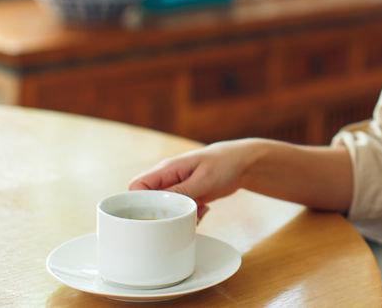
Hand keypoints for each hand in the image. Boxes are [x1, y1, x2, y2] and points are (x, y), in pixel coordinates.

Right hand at [128, 139, 260, 221]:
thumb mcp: (203, 180)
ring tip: (198, 211)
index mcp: (167, 169)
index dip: (137, 203)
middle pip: (148, 202)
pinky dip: (190, 216)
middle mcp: (168, 179)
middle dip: (161, 215)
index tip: (150, 217)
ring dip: (179, 217)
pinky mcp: (187, 197)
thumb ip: (181, 192)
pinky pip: (180, 212)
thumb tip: (159, 204)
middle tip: (179, 219)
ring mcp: (177, 188)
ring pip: (165, 210)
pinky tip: (204, 210)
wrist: (245, 164)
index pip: (137, 186)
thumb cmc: (225, 164)